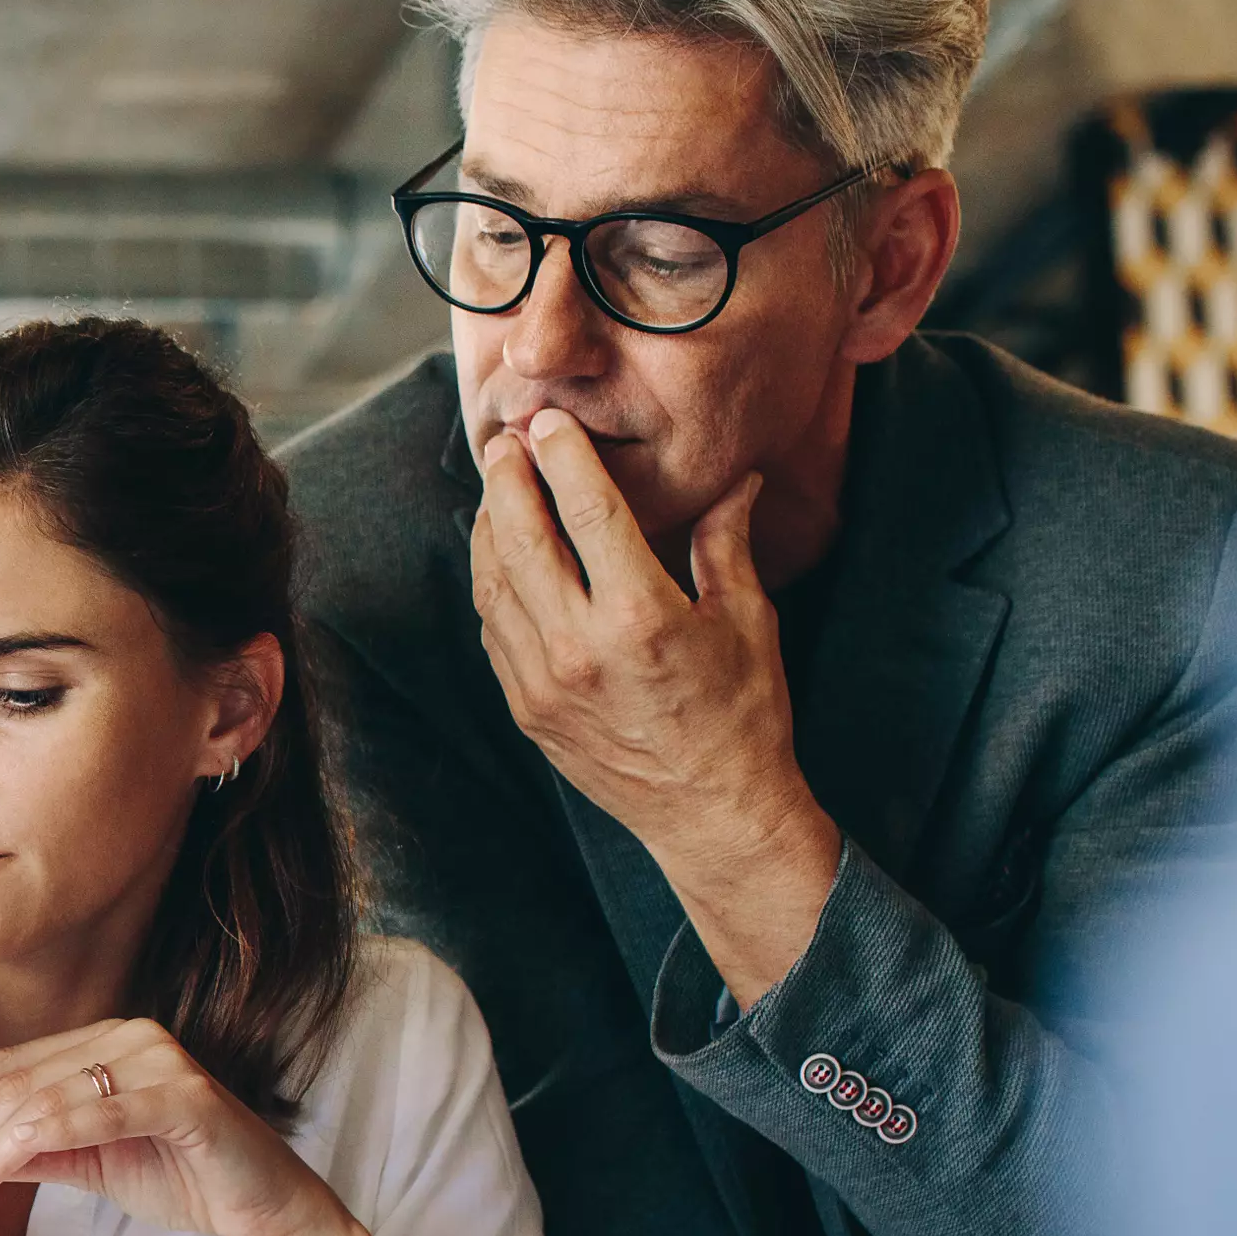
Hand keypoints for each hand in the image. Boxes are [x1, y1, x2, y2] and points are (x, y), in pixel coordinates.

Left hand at [0, 1015, 350, 1235]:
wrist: (266, 1210)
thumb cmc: (185, 1177)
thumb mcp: (91, 1164)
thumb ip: (36, 1150)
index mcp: (107, 1043)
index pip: (13, 1063)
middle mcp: (131, 1037)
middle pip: (21, 1084)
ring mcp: (159, 1061)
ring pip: (46, 1100)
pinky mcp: (183, 1096)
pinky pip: (93, 1117)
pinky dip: (37, 1144)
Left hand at [471, 413, 839, 1001]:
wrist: (711, 813)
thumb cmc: (744, 715)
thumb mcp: (747, 621)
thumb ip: (725, 544)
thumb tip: (735, 477)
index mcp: (640, 619)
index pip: (588, 515)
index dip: (563, 459)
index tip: (546, 422)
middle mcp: (579, 649)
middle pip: (521, 541)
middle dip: (506, 482)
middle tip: (504, 442)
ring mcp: (541, 683)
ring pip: (494, 584)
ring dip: (489, 528)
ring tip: (496, 487)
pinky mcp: (525, 708)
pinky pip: (494, 629)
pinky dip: (491, 583)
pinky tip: (499, 553)